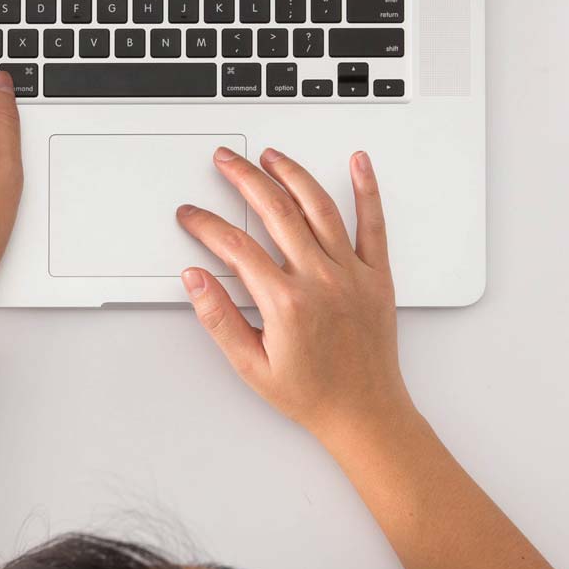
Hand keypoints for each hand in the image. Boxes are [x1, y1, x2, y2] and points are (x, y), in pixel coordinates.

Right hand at [177, 147, 414, 447]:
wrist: (364, 413)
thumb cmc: (312, 394)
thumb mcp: (251, 366)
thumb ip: (219, 318)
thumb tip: (195, 279)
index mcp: (285, 302)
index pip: (235, 247)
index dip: (206, 224)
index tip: (192, 215)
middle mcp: (320, 280)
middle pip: (275, 211)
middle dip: (244, 178)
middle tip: (226, 161)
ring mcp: (351, 274)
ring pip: (319, 207)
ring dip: (292, 174)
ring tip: (271, 156)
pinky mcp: (377, 276)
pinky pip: (373, 224)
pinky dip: (367, 190)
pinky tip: (358, 163)